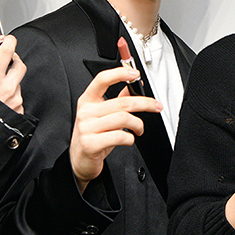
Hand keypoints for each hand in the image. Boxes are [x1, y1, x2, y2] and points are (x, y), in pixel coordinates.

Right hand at [0, 35, 25, 113]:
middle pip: (20, 65)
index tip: (8, 39)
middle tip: (7, 62)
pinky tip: (0, 105)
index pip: (6, 52)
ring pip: (18, 84)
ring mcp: (15, 101)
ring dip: (11, 84)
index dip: (8, 42)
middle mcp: (7, 89)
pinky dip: (11, 99)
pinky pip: (18, 99)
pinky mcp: (19, 111)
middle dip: (14, 61)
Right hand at [70, 66, 161, 192]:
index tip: (134, 73)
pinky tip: (129, 139)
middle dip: (144, 103)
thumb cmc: (92, 137)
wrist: (79, 161)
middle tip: (156, 106)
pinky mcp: (91, 144)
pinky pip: (120, 136)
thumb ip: (117, 100)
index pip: (101, 80)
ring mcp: (87, 128)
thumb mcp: (102, 115)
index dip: (119, 73)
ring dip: (138, 124)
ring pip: (123, 118)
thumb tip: (133, 86)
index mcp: (88, 100)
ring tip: (139, 129)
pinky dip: (130, 138)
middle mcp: (86, 112)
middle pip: (121, 102)